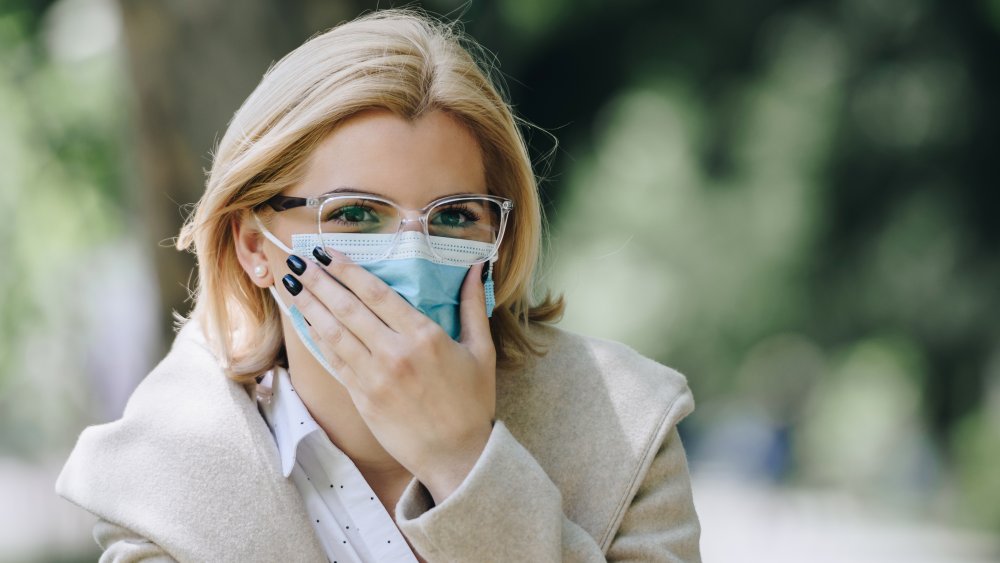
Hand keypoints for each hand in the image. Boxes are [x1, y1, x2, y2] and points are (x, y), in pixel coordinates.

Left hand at [282, 248, 495, 503]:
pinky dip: (317, 339)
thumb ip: (473, 306)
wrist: (457, 455)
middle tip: (297, 261)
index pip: (377, 293)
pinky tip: (305, 323)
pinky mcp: (363, 398)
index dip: (347, 270)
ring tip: (291, 285)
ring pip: (333, 333)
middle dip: (319, 281)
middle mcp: (395, 352)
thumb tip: (477, 267)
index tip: (327, 252)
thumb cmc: (473, 402)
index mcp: (425, 335)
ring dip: (309, 306)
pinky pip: (334, 362)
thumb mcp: (482, 351)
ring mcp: (374, 377)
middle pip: (347, 308)